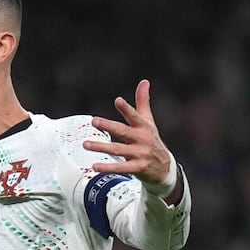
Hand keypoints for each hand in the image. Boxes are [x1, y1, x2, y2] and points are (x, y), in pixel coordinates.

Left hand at [84, 79, 181, 203]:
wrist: (164, 168)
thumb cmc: (151, 140)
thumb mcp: (149, 121)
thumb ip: (143, 102)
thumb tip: (144, 81)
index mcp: (143, 127)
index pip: (134, 116)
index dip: (127, 109)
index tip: (118, 101)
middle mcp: (142, 139)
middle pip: (123, 131)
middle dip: (109, 126)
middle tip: (94, 120)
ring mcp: (140, 154)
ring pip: (118, 149)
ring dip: (101, 147)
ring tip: (85, 144)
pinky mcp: (138, 168)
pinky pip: (121, 167)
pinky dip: (108, 167)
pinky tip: (94, 166)